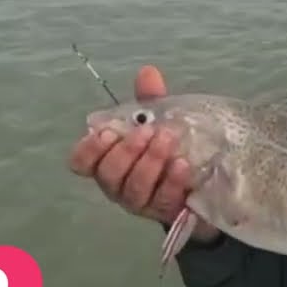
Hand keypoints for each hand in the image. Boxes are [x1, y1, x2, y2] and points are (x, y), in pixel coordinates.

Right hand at [68, 66, 219, 241]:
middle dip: (126, 151)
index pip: (81, 162)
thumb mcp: (161, 121)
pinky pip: (163, 200)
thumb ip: (150, 101)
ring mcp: (141, 203)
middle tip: (147, 131)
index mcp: (109, 161)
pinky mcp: (166, 214)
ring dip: (150, 162)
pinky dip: (172, 180)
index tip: (107, 131)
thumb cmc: (170, 149)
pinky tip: (182, 164)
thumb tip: (148, 72)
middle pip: (108, 175)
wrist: (205, 184)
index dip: (88, 149)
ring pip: (134, 189)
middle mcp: (118, 185)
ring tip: (168, 140)